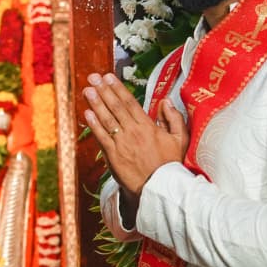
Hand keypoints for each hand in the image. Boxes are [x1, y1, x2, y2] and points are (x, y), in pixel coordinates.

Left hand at [82, 72, 187, 197]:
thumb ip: (174, 119)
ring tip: (87, 90)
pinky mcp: (113, 156)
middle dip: (103, 91)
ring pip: (107, 119)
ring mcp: (122, 143)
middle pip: (116, 107)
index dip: (118, 89)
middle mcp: (133, 132)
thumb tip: (166, 101)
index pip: (130, 103)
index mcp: (148, 126)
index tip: (108, 77)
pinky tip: (87, 113)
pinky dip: (94, 125)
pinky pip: (102, 137)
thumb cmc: (170, 165)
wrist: (159, 189)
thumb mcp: (180, 140)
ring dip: (96, 103)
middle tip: (93, 77)